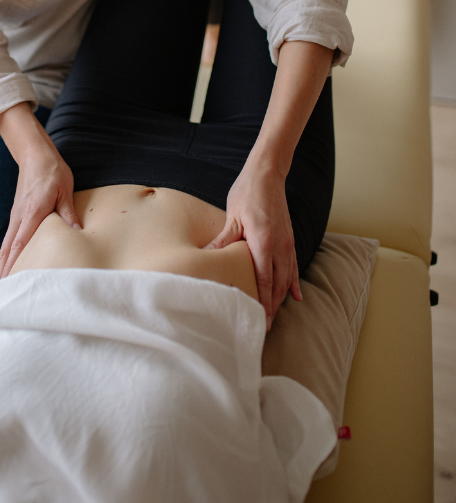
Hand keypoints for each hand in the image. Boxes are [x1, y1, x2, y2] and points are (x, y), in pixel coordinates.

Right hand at [0, 103, 79, 278]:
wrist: (35, 155)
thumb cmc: (52, 172)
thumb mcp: (65, 190)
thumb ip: (68, 213)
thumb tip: (76, 234)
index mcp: (32, 213)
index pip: (21, 243)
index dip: (15, 264)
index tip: (10, 282)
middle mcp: (19, 218)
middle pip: (9, 250)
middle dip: (5, 272)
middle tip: (3, 294)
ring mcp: (15, 217)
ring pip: (7, 246)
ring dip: (4, 265)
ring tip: (4, 286)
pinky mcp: (17, 215)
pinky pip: (9, 239)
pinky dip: (7, 254)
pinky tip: (9, 263)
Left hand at [205, 159, 300, 328]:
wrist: (268, 174)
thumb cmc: (247, 193)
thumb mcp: (232, 217)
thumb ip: (223, 241)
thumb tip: (206, 258)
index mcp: (264, 242)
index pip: (264, 279)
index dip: (262, 301)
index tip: (259, 319)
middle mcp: (280, 246)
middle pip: (278, 284)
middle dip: (271, 306)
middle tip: (263, 327)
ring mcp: (288, 243)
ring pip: (287, 278)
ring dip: (281, 298)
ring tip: (273, 316)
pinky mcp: (290, 239)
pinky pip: (294, 266)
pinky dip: (294, 283)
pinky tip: (296, 296)